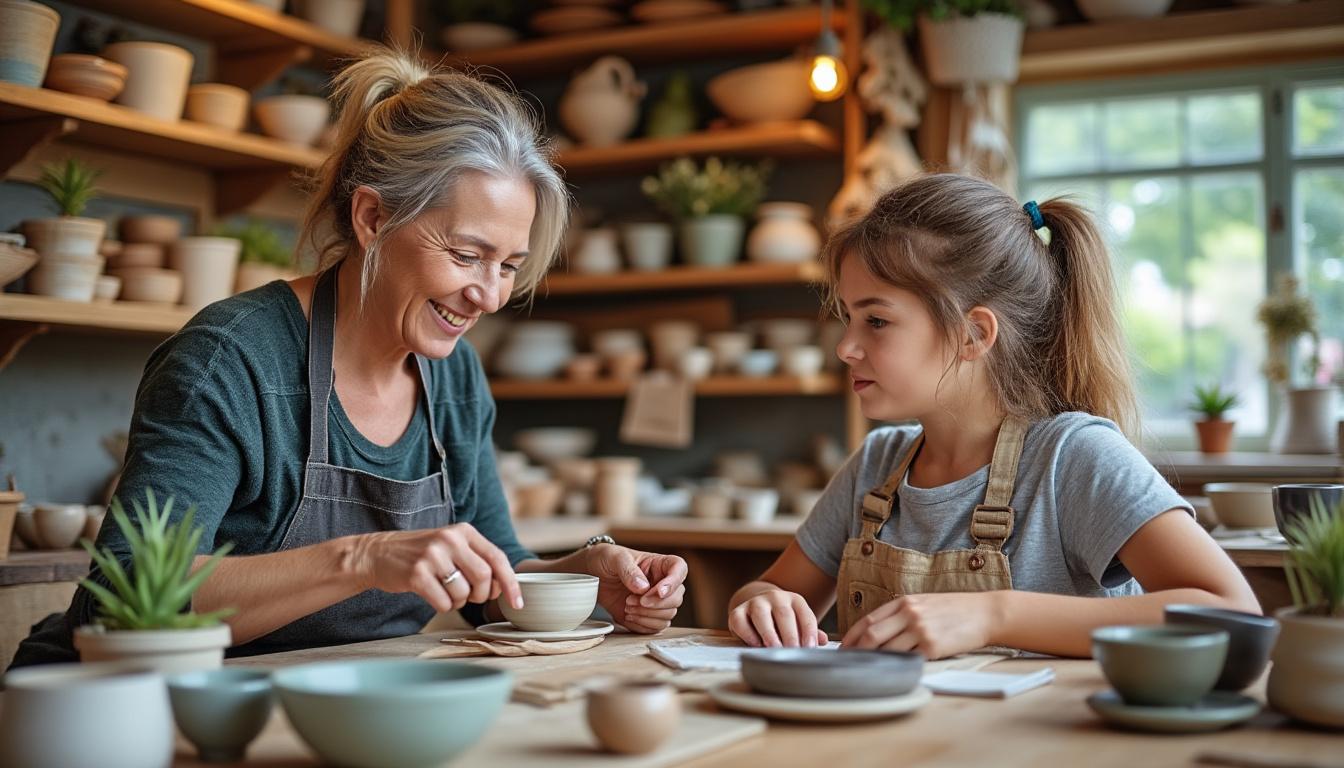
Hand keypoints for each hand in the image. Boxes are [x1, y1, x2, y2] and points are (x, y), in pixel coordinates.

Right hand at [356, 524, 522, 613]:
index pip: (497, 558)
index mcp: (464, 531)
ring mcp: (432, 556)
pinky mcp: (417, 574)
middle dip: (482, 595)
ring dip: (459, 602)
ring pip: (464, 593)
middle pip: (483, 577)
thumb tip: (504, 586)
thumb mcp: (451, 545)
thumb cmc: (422, 554)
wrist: (378, 553)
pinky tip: (433, 596)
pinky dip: (443, 606)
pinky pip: (444, 602)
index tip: (517, 603)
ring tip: (447, 593)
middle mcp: (450, 539)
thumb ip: (477, 559)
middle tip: (471, 597)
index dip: (510, 583)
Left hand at [586, 545, 686, 633]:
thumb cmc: (604, 560)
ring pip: (668, 615)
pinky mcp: (646, 616)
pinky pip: (655, 627)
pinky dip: (642, 625)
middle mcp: (661, 583)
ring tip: (627, 606)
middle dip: (655, 604)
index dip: (673, 582)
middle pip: (677, 598)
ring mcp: (655, 601)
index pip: (679, 569)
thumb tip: (643, 587)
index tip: (658, 591)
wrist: (591, 575)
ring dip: (647, 615)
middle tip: (632, 600)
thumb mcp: (614, 557)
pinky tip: (628, 615)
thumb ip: (628, 570)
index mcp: (659, 564)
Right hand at [728, 588, 828, 647]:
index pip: (805, 614)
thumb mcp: (798, 623)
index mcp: (794, 600)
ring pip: (761, 615)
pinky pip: (740, 621)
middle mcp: (775, 597)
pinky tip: (756, 645)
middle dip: (789, 634)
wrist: (757, 608)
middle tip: (793, 651)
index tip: (810, 648)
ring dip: (769, 633)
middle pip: (784, 614)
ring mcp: (755, 602)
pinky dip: (748, 634)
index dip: (809, 632)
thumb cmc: (783, 622)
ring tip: (775, 648)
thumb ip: (809, 632)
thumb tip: (823, 640)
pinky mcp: (737, 612)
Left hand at [840, 592, 997, 658]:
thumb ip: (902, 613)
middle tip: (847, 663)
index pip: (868, 620)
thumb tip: (877, 632)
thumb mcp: (924, 603)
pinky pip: (908, 659)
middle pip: (871, 634)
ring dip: (875, 662)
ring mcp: (920, 630)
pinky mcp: (933, 646)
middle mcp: (910, 613)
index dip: (851, 636)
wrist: (984, 613)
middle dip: (856, 651)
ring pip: (887, 649)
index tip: (842, 648)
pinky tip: (891, 672)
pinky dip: (897, 666)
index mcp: (904, 602)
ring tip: (867, 670)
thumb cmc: (954, 610)